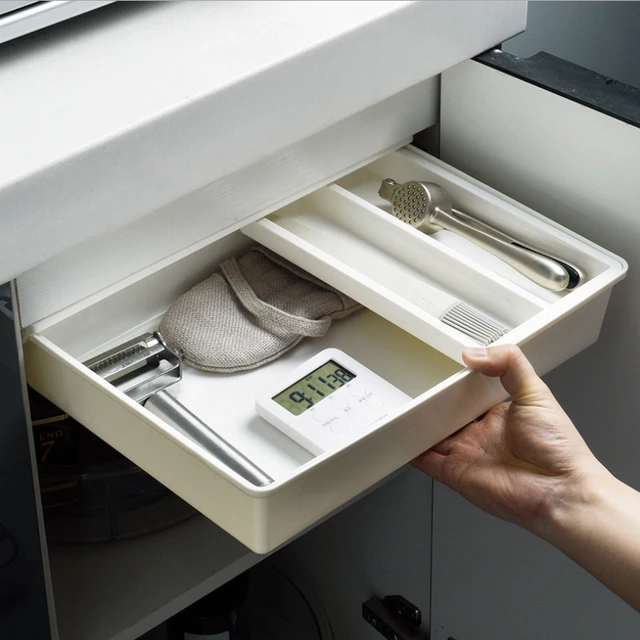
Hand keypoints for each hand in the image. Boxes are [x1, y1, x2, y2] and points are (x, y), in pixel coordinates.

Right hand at [413, 345, 603, 533]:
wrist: (560, 491)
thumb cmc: (558, 449)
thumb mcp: (537, 392)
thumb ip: (510, 364)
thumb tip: (476, 353)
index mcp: (499, 414)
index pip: (470, 394)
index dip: (455, 383)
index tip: (441, 368)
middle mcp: (482, 435)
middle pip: (447, 415)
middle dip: (432, 404)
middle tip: (415, 387)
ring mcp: (467, 454)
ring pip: (433, 436)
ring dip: (418, 426)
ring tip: (401, 409)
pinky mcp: (455, 474)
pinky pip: (426, 461)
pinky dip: (411, 452)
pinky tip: (401, 439)